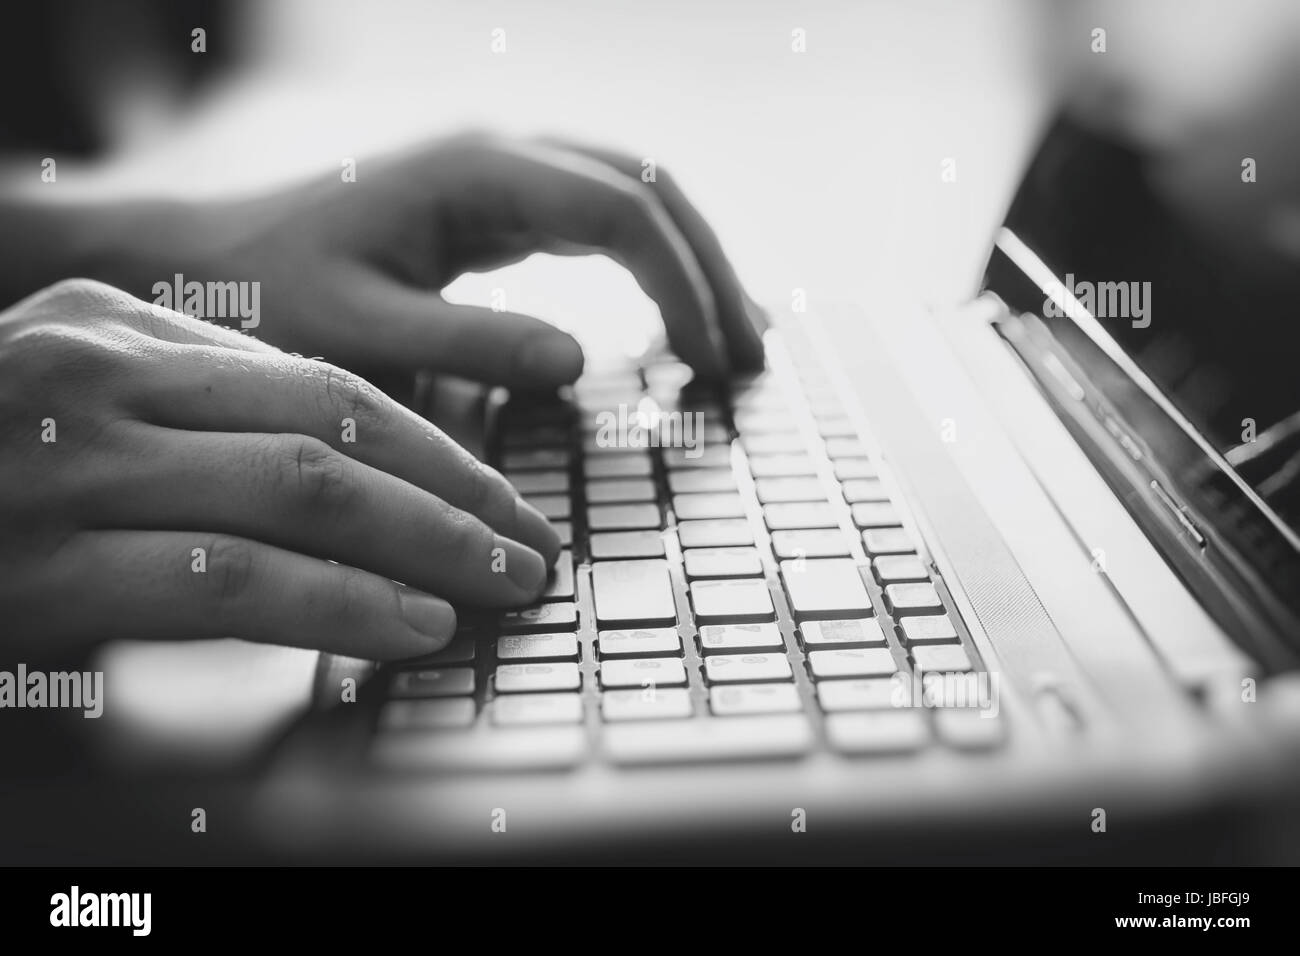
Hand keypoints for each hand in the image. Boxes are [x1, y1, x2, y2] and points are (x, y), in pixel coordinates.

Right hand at [0, 279, 560, 662]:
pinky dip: (337, 607)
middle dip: (456, 493)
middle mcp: (93, 377)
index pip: (324, 385)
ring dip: (423, 549)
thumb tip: (361, 481)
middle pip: (334, 429)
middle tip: (530, 543)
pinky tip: (409, 626)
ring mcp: (64, 467)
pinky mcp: (43, 568)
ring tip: (499, 586)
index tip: (504, 497)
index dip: (436, 448)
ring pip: (300, 497)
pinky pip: (229, 583)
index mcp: (115, 330)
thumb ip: (204, 424)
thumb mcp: (87, 417)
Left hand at [134, 133, 766, 382]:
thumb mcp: (359, 329)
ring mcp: (502, 172)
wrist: (205, 258)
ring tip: (737, 341)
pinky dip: (652, 264)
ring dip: (693, 262)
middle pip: (651, 188)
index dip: (684, 286)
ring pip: (635, 195)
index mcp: (478, 173)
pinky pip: (600, 219)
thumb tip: (580, 360)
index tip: (715, 363)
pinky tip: (677, 314)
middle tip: (751, 358)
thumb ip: (468, 341)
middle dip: (711, 270)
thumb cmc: (266, 292)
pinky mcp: (495, 202)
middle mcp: (503, 154)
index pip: (622, 212)